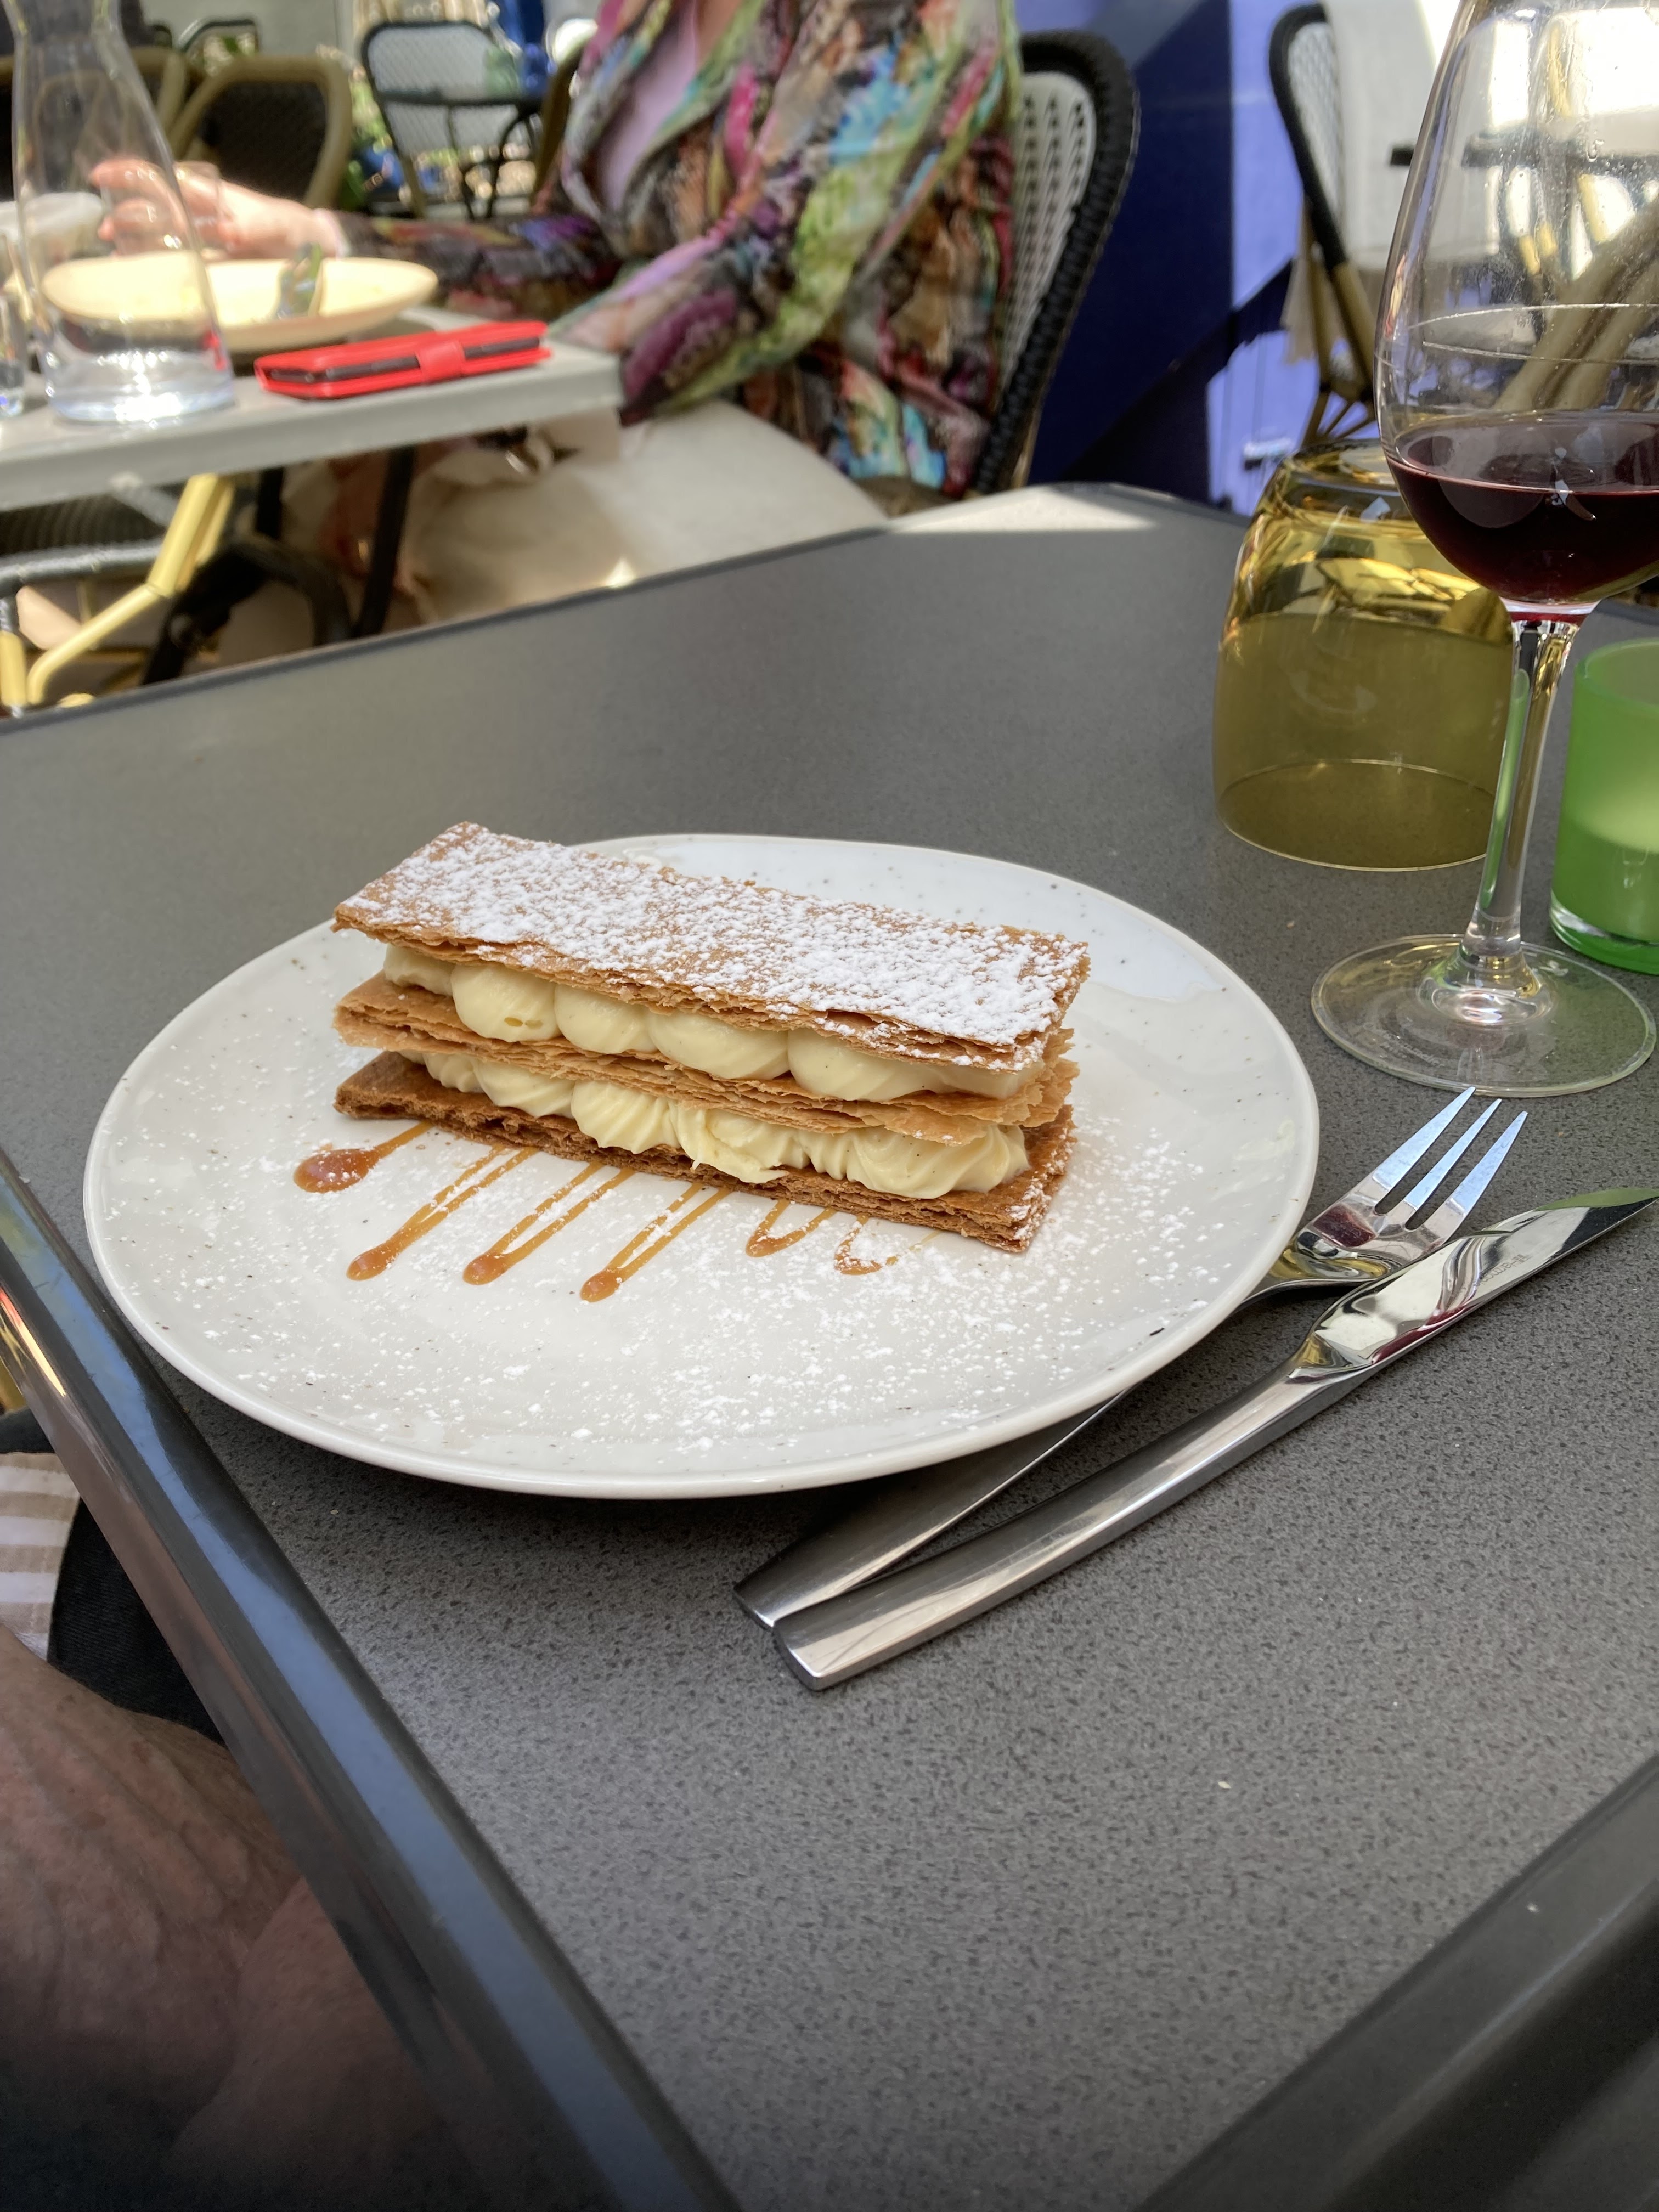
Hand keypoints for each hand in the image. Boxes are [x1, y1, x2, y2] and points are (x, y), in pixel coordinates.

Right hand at [90, 159, 340, 258]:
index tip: (103, 175)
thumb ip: (256, 225)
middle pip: (155, 208)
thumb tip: (226, 231)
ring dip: (136, 241)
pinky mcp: (213, 265)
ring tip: (114, 251)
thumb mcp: (280, 224)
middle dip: (127, 214)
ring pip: (161, 235)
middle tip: (104, 229)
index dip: (133, 173)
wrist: (315, 253)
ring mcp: (205, 241)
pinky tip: (139, 269)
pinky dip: (158, 264)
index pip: (165, 178)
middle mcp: (202, 216)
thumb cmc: (296, 230)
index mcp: (212, 196)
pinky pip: (180, 262)